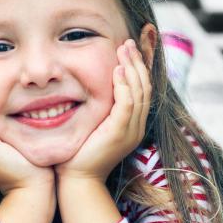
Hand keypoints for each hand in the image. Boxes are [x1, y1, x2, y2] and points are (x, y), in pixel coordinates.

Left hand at [55, 39, 151, 183]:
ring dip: (132, 67)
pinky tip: (117, 70)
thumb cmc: (79, 153)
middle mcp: (136, 126)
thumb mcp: (92, 125)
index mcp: (132, 124)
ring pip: (140, 91)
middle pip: (146, 86)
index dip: (141, 67)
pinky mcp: (120, 133)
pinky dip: (124, 85)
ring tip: (124, 48)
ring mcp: (131, 130)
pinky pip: (128, 103)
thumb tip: (89, 88)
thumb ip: (98, 108)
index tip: (135, 46)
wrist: (77, 180)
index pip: (143, 89)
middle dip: (138, 61)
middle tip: (129, 42)